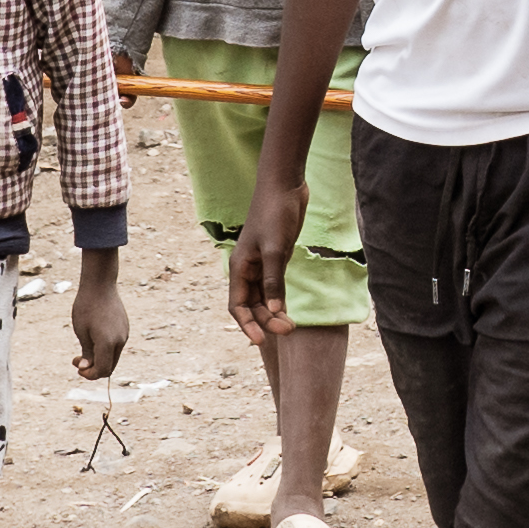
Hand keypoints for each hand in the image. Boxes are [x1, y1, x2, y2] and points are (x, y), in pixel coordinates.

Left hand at [70, 254, 129, 381]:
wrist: (100, 284)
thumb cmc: (86, 306)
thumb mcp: (81, 331)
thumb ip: (86, 352)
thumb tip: (86, 368)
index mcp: (108, 343)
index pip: (102, 370)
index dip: (90, 375)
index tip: (77, 368)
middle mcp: (120, 340)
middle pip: (110, 367)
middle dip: (94, 369)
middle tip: (77, 360)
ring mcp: (124, 334)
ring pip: (113, 357)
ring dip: (99, 359)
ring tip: (83, 349)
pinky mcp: (125, 328)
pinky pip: (116, 346)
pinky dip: (105, 350)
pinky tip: (93, 340)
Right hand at [234, 186, 302, 345]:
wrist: (285, 186)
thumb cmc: (275, 213)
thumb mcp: (275, 249)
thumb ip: (273, 280)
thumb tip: (273, 310)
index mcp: (239, 267)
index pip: (237, 305)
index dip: (246, 324)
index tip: (261, 341)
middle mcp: (247, 269)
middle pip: (251, 305)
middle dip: (266, 321)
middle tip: (289, 330)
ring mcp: (261, 264)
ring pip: (263, 298)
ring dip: (273, 313)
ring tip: (291, 326)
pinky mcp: (275, 258)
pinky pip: (273, 287)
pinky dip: (279, 300)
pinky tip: (288, 311)